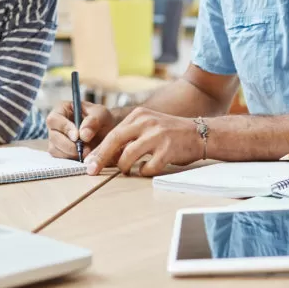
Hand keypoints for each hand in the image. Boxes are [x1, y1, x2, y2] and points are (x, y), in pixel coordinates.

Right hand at [46, 101, 113, 161]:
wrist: (107, 134)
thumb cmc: (102, 120)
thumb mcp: (102, 114)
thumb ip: (93, 121)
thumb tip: (83, 134)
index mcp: (62, 109)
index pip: (54, 119)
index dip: (64, 128)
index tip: (77, 136)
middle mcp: (56, 125)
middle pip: (53, 136)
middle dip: (69, 145)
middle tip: (85, 149)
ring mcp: (56, 140)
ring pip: (55, 150)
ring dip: (71, 154)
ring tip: (88, 152)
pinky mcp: (60, 152)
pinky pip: (60, 159)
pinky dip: (72, 160)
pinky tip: (84, 157)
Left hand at [84, 107, 201, 176]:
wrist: (200, 133)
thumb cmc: (171, 133)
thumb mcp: (149, 126)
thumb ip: (130, 135)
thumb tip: (105, 155)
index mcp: (139, 115)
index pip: (112, 133)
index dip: (99, 149)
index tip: (88, 162)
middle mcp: (146, 122)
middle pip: (115, 141)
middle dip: (101, 158)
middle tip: (91, 171)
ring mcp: (157, 135)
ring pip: (128, 156)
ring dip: (123, 167)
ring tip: (127, 171)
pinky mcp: (168, 150)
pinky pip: (147, 167)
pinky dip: (144, 172)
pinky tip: (147, 169)